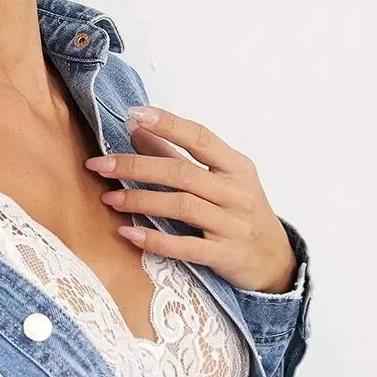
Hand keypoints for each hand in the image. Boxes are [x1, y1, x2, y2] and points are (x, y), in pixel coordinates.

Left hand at [84, 105, 297, 293]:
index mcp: (237, 167)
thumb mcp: (222, 181)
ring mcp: (232, 225)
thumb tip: (137, 131)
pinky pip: (185, 246)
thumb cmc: (242, 214)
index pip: (199, 137)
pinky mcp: (224, 255)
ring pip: (180, 206)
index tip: (133, 114)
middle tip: (100, 165)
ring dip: (140, 200)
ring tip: (109, 198)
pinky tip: (129, 234)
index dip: (167, 124)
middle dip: (136, 166)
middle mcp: (236, 192)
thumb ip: (179, 157)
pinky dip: (155, 240)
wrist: (276, 262)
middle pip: (181, 172)